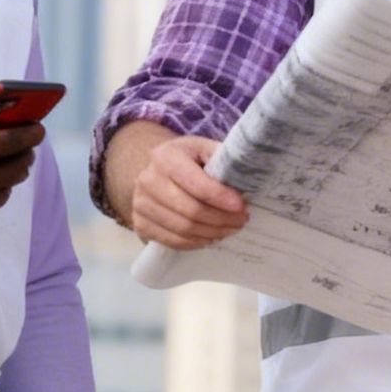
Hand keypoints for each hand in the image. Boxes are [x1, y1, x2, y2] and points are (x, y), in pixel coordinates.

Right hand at [129, 134, 248, 248]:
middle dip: (222, 219)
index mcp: (165, 156)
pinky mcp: (139, 223)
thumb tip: (251, 175)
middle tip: (242, 220)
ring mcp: (140, 204)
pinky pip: (172, 241)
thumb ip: (224, 159)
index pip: (197, 184)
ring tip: (230, 229)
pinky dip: (196, 242)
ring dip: (212, 233)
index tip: (242, 206)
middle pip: (191, 210)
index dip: (222, 198)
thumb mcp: (204, 149)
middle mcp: (148, 180)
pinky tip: (211, 236)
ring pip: (183, 229)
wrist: (156, 171)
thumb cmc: (187, 159)